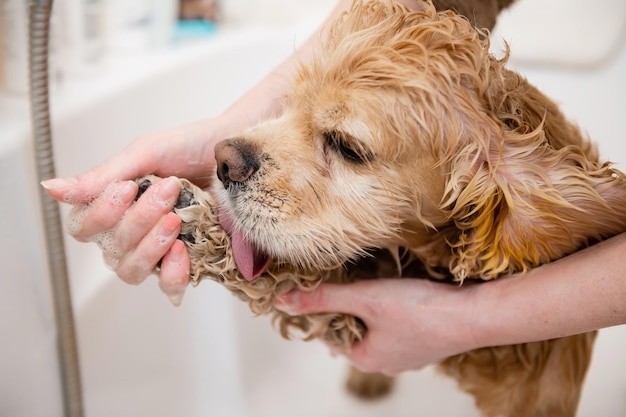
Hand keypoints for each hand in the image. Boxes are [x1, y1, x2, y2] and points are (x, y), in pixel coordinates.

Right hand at [42, 117, 230, 302]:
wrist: (237, 154)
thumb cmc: (191, 147)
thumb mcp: (146, 153)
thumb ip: (103, 175)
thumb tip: (50, 188)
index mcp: (115, 206)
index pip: (83, 228)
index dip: (100, 215)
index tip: (128, 187)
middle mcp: (132, 232)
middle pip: (110, 249)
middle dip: (138, 220)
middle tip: (169, 189)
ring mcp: (159, 250)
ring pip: (131, 271)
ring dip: (150, 246)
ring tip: (175, 219)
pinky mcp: (189, 261)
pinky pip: (168, 285)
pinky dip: (171, 271)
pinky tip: (182, 250)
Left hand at [274, 279, 479, 374]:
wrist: (476, 314)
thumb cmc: (422, 310)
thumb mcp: (364, 298)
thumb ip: (323, 298)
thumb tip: (283, 301)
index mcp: (366, 358)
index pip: (328, 334)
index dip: (319, 310)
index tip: (314, 288)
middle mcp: (386, 362)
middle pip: (352, 331)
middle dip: (345, 306)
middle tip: (341, 279)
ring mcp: (409, 353)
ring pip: (376, 327)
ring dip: (369, 306)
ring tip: (368, 281)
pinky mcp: (427, 340)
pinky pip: (398, 326)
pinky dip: (391, 310)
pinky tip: (397, 292)